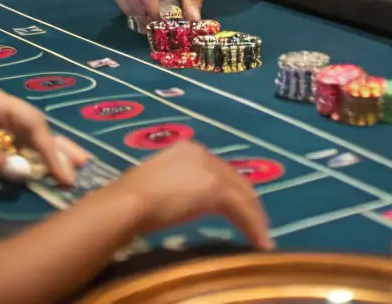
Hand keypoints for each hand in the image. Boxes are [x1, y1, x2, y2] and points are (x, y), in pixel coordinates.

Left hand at [0, 88, 88, 184]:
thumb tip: (26, 172)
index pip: (32, 123)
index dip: (51, 149)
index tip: (64, 173)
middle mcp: (0, 106)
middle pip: (37, 127)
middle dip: (59, 147)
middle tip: (83, 165)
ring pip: (30, 136)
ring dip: (50, 152)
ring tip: (76, 165)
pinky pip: (18, 145)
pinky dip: (33, 157)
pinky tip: (47, 168)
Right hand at [114, 142, 272, 249]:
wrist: (129, 202)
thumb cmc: (132, 198)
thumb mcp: (157, 183)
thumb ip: (175, 184)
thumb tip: (181, 198)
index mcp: (187, 149)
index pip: (219, 170)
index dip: (232, 190)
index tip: (238, 209)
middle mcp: (202, 153)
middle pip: (235, 179)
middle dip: (249, 203)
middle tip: (257, 225)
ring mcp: (210, 169)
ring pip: (243, 194)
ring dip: (255, 217)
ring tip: (262, 238)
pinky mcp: (215, 189)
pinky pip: (242, 210)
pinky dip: (253, 226)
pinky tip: (259, 243)